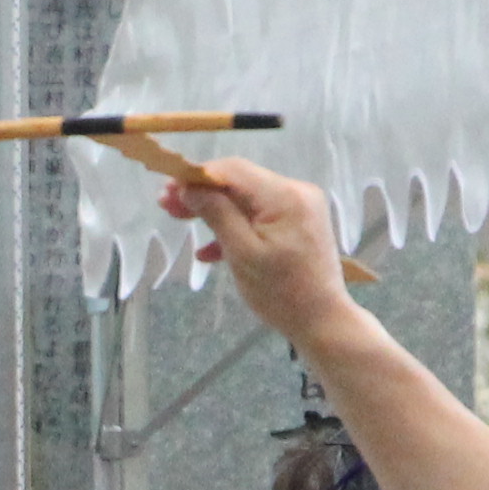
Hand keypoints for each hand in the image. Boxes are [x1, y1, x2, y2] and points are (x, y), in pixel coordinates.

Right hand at [160, 157, 362, 349]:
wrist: (321, 319)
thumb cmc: (280, 292)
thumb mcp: (242, 253)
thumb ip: (216, 215)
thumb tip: (189, 188)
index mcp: (284, 196)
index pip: (233, 170)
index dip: (198, 176)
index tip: (168, 189)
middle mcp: (296, 191)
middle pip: (240, 182)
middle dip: (203, 193)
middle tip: (167, 205)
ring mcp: (300, 206)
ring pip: (248, 199)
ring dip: (215, 210)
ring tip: (182, 220)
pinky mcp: (299, 222)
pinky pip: (261, 215)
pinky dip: (236, 226)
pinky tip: (210, 249)